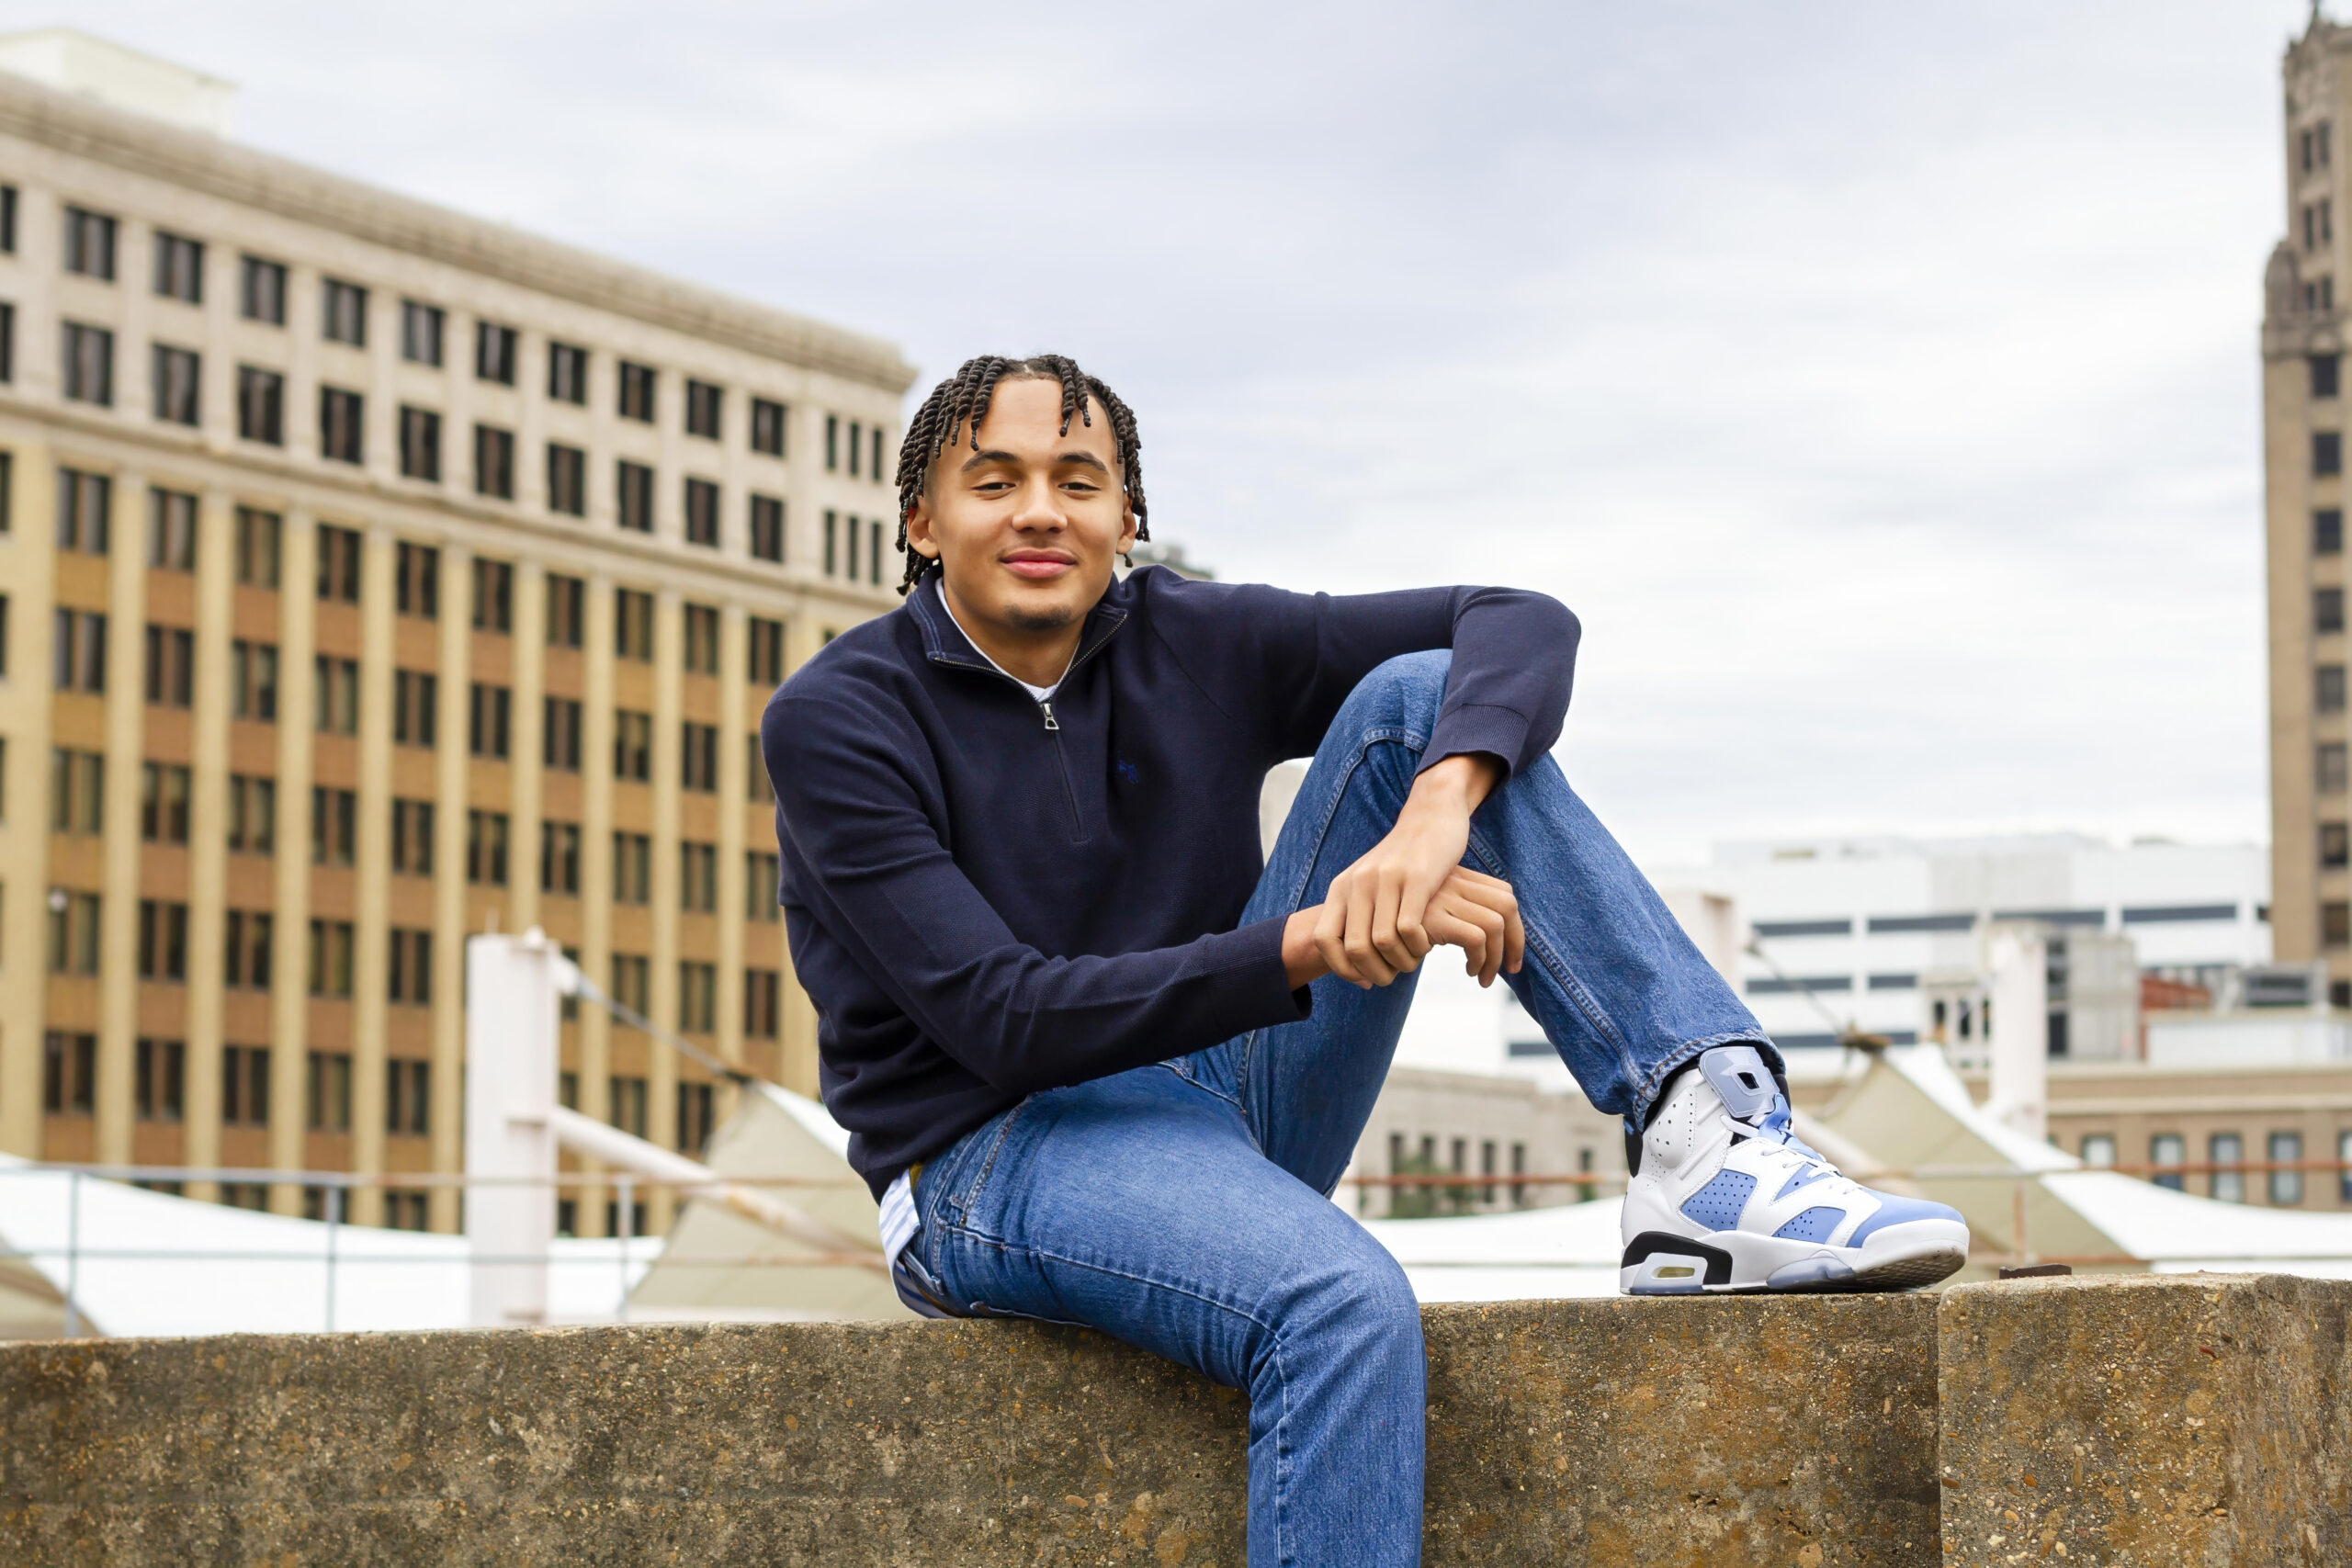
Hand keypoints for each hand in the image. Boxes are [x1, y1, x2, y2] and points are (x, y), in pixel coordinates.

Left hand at [1278, 754, 1525, 988]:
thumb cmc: (1403, 859)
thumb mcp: (1368, 881)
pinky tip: (1426, 945)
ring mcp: (1387, 879)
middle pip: (1354, 948)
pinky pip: (1409, 928)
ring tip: (1412, 961)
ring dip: (1400, 962)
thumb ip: (1355, 911)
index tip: (1363, 980)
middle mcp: (1359, 882)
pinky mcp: (1418, 877)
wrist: (1432, 815)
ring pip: (1382, 942)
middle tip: (1393, 975)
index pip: (1323, 940)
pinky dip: (1417, 947)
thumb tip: (1347, 955)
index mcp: (1342, 886)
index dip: (1340, 969)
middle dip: (1375, 972)